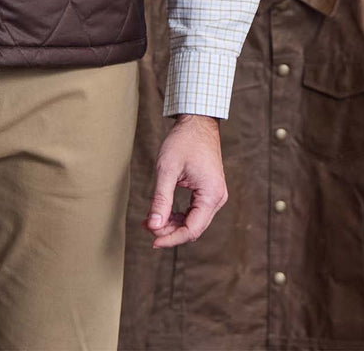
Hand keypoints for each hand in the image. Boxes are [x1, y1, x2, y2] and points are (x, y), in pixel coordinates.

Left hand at [145, 114, 226, 248]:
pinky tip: (162, 213)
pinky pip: (194, 211)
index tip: (152, 241)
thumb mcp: (167, 169)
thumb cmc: (183, 141)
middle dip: (169, 231)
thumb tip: (153, 225)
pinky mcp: (209, 191)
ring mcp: (215, 195)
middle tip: (146, 225)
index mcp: (211, 195)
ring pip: (193, 221)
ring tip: (150, 220)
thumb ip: (161, 199)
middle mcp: (217, 198)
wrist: (197, 122)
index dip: (171, 238)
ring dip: (172, 224)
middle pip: (193, 228)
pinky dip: (178, 214)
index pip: (192, 230)